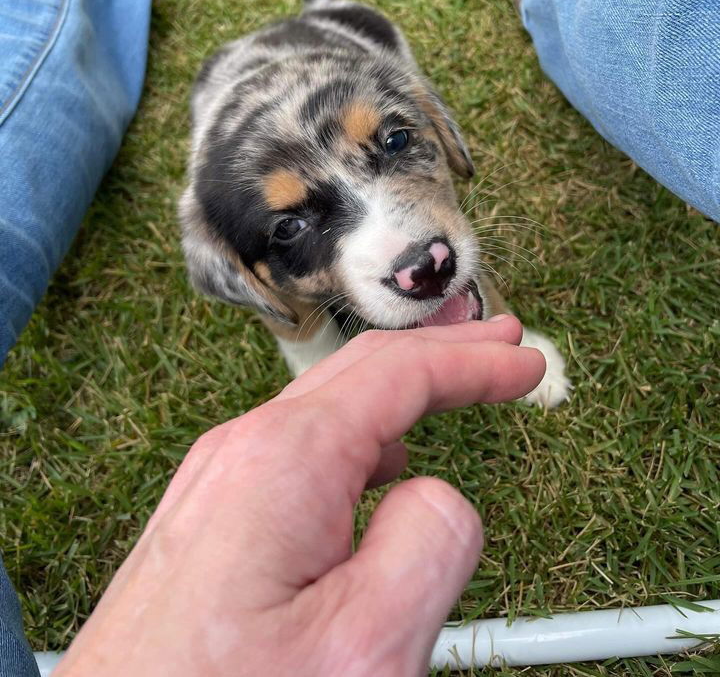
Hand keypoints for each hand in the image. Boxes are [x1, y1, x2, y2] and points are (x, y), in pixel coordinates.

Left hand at [56, 316, 543, 676]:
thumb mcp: (363, 646)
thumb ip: (428, 547)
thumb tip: (438, 492)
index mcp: (283, 461)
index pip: (398, 373)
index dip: (472, 362)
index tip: (523, 361)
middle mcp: (243, 452)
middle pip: (360, 370)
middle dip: (439, 350)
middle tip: (498, 341)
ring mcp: (220, 481)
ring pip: (329, 406)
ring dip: (399, 387)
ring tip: (448, 384)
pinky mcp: (213, 518)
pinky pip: (300, 449)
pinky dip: (359, 433)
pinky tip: (382, 457)